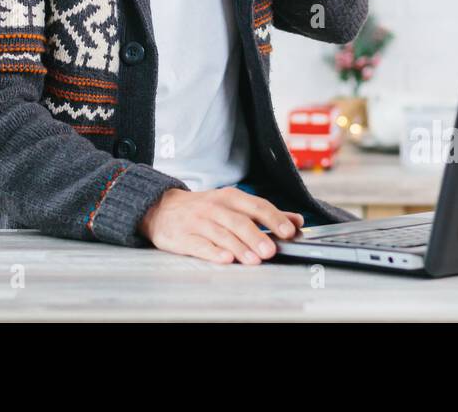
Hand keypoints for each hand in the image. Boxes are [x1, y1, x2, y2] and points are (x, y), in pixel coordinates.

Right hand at [138, 187, 304, 264]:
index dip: (274, 218)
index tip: (290, 231)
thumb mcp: (232, 204)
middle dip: (256, 236)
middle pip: (238, 221)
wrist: (160, 208)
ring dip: (239, 247)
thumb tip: (297, 220)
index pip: (256, 205)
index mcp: (229, 197)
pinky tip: (225, 259)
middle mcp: (214, 207)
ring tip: (254, 260)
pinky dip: (213, 252)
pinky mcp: (182, 237)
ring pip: (221, 234)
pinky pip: (199, 245)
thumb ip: (264, 213)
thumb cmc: (203, 208)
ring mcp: (197, 222)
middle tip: (271, 250)